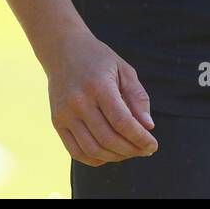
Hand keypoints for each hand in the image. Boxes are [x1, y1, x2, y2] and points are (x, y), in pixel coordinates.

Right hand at [43, 30, 158, 165]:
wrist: (62, 49)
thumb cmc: (98, 59)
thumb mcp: (123, 69)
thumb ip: (137, 97)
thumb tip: (148, 126)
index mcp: (99, 86)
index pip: (122, 121)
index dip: (140, 138)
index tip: (153, 146)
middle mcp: (79, 102)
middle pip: (108, 138)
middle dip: (131, 150)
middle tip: (145, 150)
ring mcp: (65, 114)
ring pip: (92, 149)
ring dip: (115, 157)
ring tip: (130, 152)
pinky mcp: (57, 122)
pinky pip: (76, 151)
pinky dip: (95, 158)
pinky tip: (110, 154)